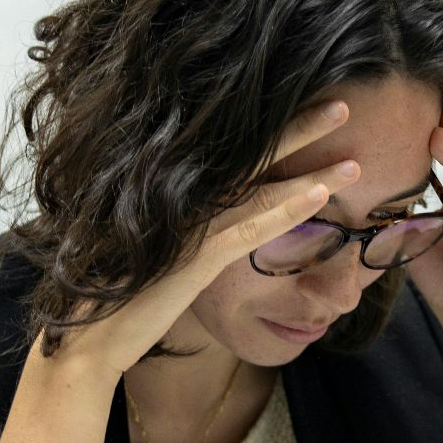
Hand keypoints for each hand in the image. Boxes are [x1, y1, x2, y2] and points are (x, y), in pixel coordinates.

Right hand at [33, 99, 362, 383]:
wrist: (87, 338)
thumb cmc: (121, 297)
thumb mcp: (159, 254)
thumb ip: (187, 232)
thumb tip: (212, 221)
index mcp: (178, 196)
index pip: (237, 154)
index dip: (275, 130)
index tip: (311, 108)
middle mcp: (183, 200)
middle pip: (252, 155)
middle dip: (300, 128)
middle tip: (343, 104)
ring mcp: (188, 226)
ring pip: (261, 188)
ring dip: (311, 172)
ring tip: (355, 160)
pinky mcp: (193, 259)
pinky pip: (250, 229)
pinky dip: (287, 210)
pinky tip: (322, 197)